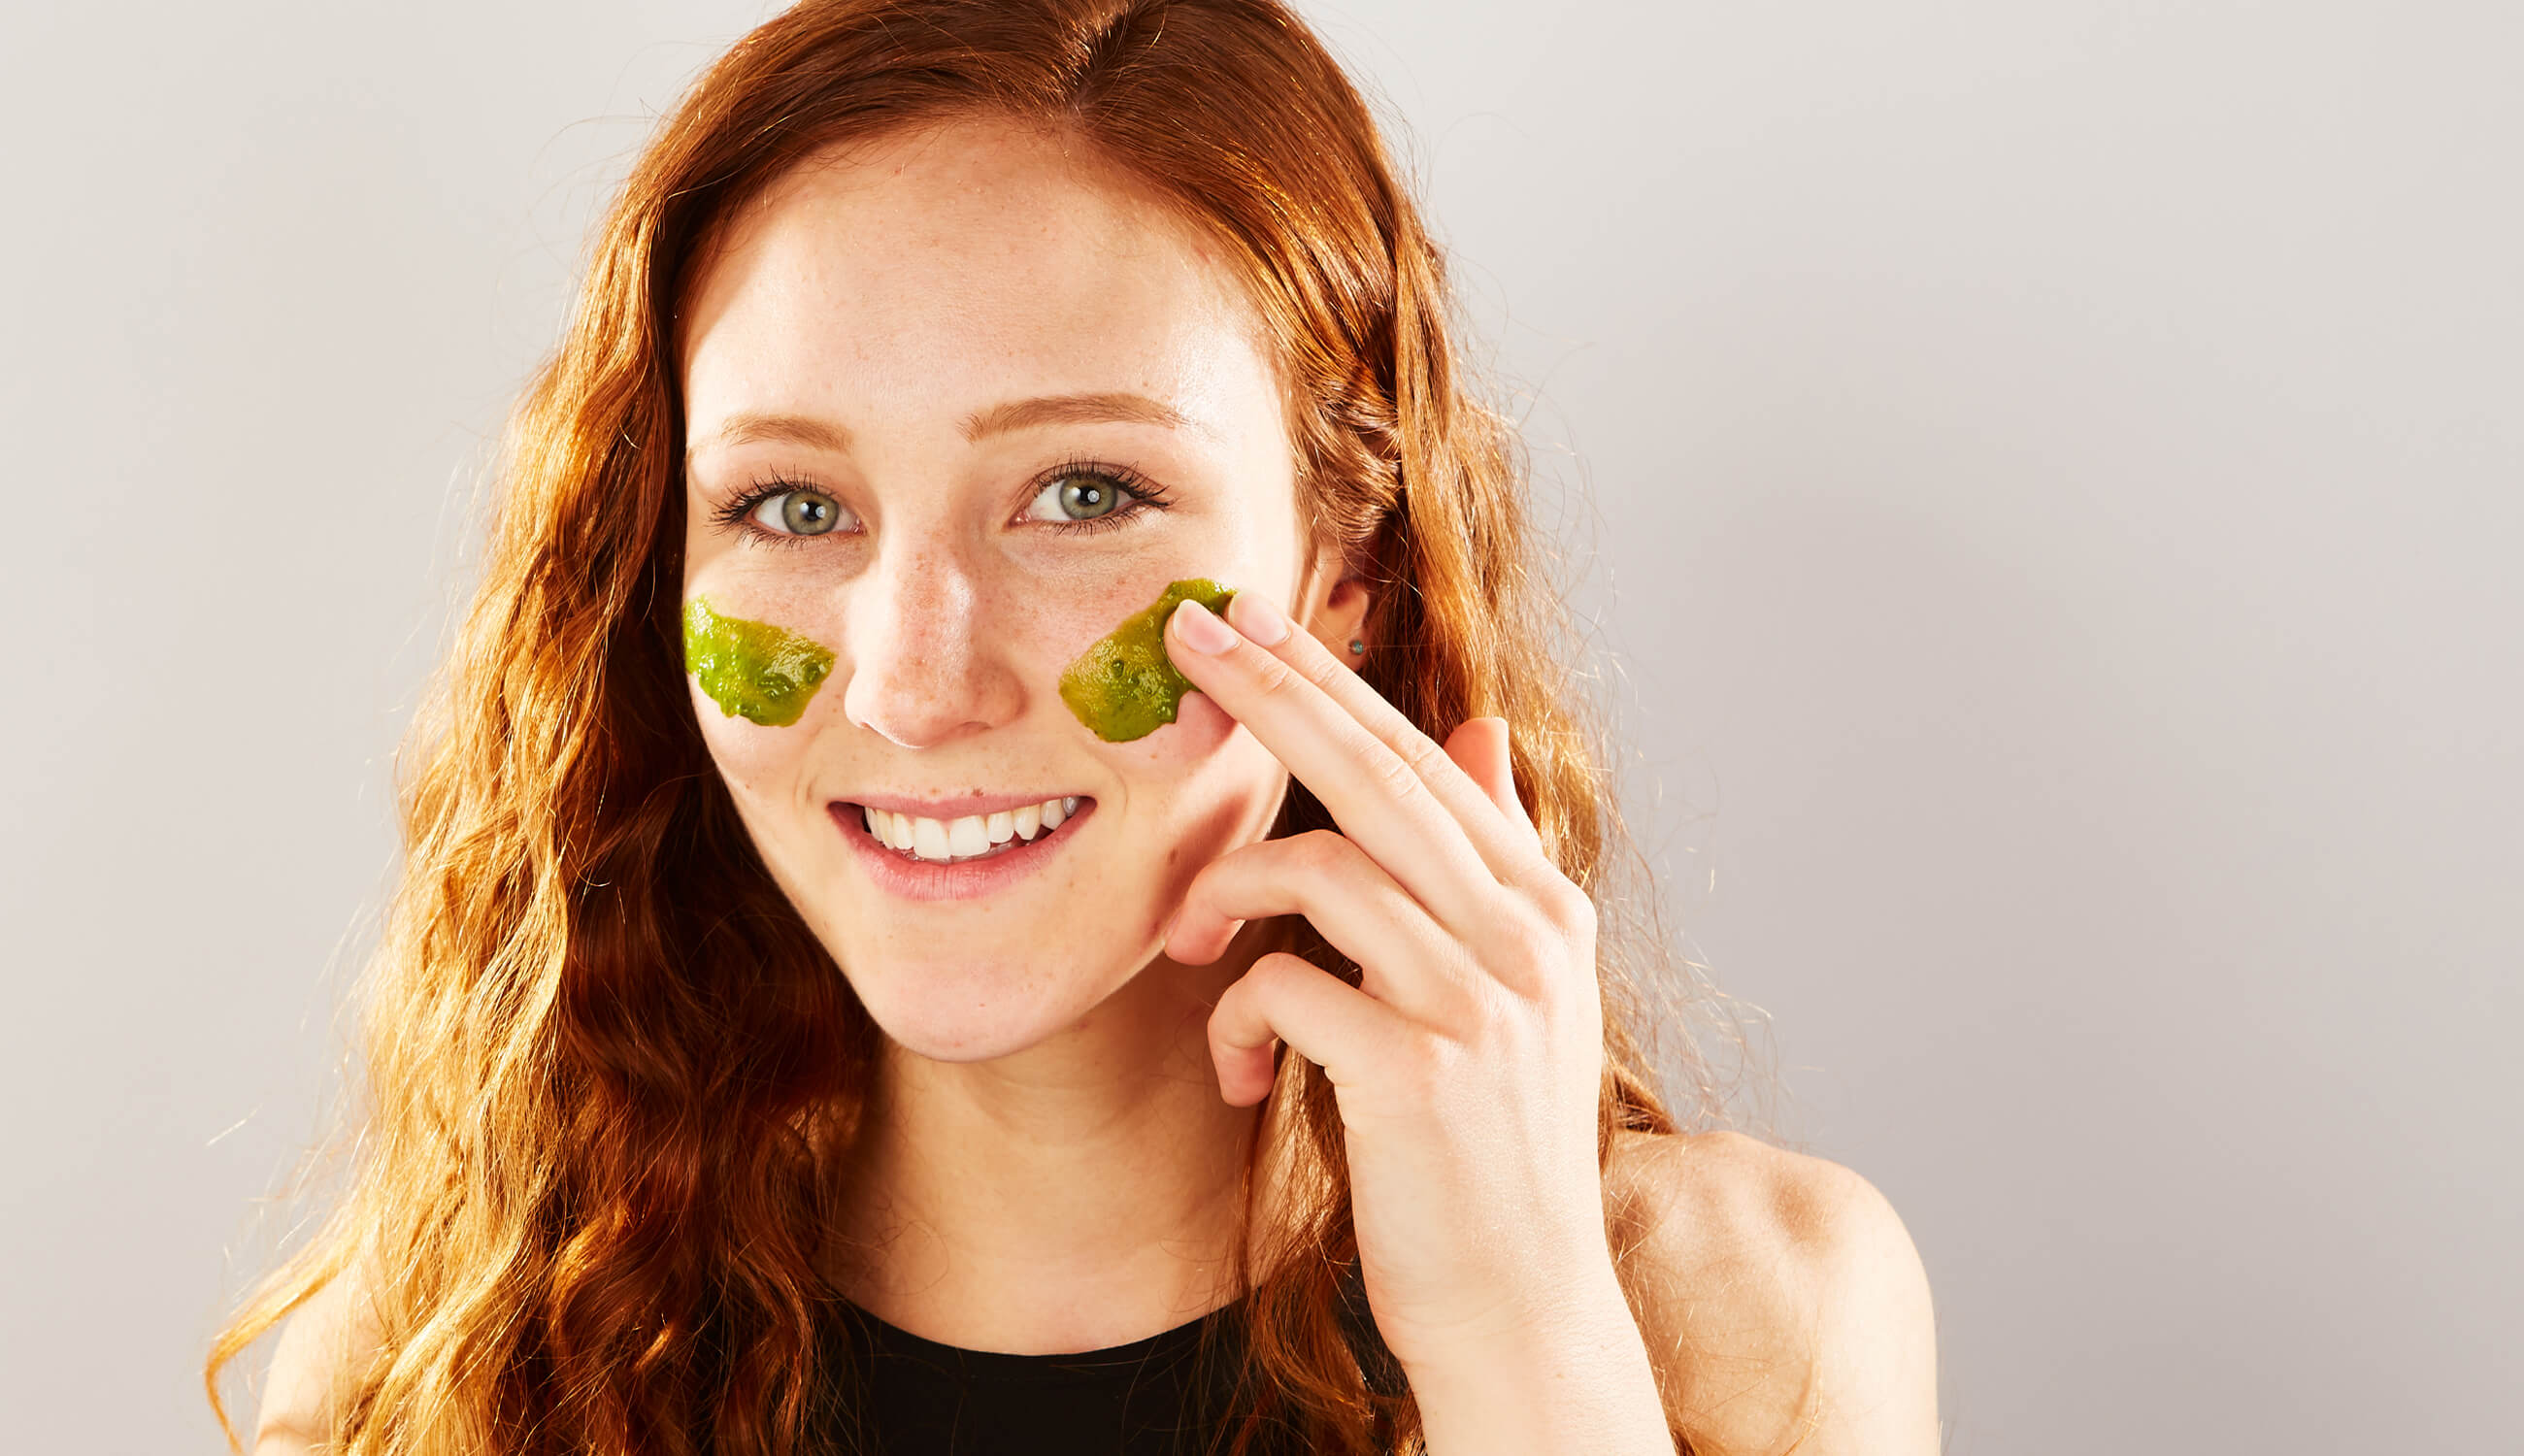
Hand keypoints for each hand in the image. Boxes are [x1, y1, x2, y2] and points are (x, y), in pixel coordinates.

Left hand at [1160, 589, 1614, 1374]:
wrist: (1521, 1310)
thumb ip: (1490, 861)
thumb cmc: (1488, 1152)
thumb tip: (1479, 730)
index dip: (1325, 679)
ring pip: (1318, 870)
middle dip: (1268, 693)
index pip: (1419, 757)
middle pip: (1374, 772)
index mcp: (1542, 906)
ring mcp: (1478, 1002)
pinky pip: (1282, 984)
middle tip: (1183, 636)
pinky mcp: (1417, 1072)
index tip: (1246, 620)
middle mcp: (1526, 937)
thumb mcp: (1511, 993)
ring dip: (1224, 896)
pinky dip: (1234, 1018)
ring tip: (1189, 947)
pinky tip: (1237, 1072)